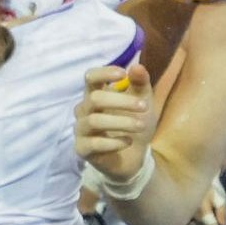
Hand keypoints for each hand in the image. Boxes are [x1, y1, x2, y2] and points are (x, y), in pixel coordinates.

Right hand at [73, 65, 150, 179]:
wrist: (134, 157)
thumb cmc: (135, 123)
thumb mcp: (144, 102)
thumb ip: (140, 84)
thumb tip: (136, 67)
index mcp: (95, 94)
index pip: (90, 77)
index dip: (103, 73)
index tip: (123, 74)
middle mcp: (84, 110)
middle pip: (95, 98)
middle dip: (121, 101)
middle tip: (144, 106)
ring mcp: (81, 130)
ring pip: (94, 121)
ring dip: (122, 122)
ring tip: (141, 126)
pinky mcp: (82, 149)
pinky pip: (93, 143)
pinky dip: (114, 142)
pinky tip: (128, 142)